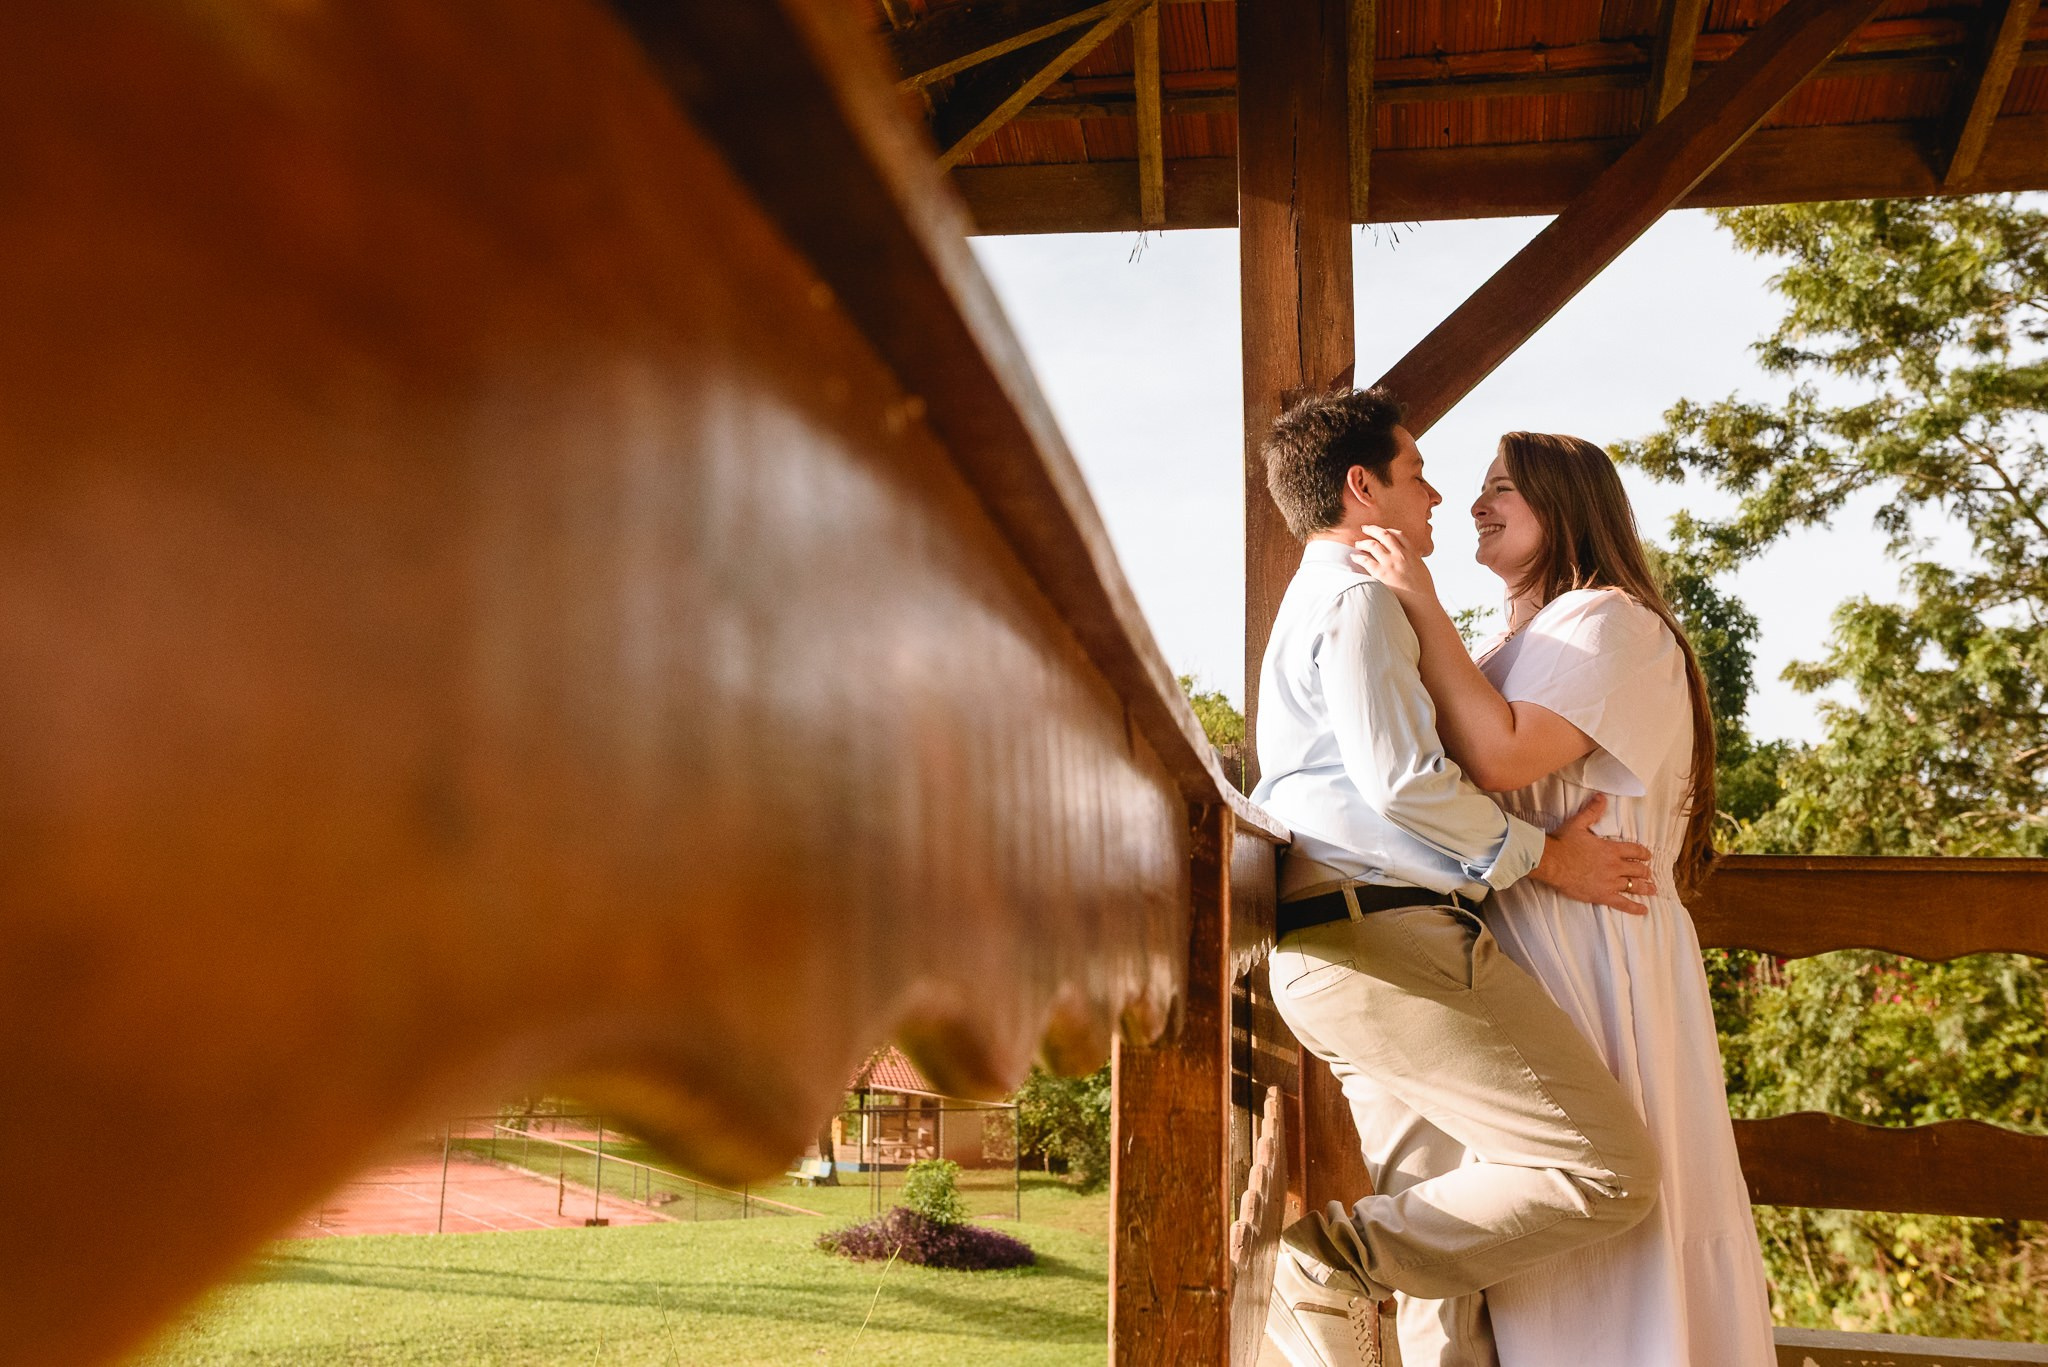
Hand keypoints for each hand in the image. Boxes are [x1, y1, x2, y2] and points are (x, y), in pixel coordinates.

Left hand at [1351, 525, 1435, 600]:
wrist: (1422, 603)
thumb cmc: (1423, 591)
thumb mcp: (1421, 570)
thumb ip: (1413, 562)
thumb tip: (1409, 561)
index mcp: (1412, 553)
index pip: (1399, 535)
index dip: (1388, 531)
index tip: (1382, 531)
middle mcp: (1400, 555)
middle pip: (1384, 535)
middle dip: (1372, 529)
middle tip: (1365, 528)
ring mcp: (1390, 563)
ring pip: (1372, 545)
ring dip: (1363, 542)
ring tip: (1357, 544)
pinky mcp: (1381, 573)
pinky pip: (1365, 560)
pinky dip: (1358, 557)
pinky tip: (1354, 557)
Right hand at [1529, 794, 1655, 914]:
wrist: (1550, 861)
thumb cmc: (1562, 842)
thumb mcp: (1578, 823)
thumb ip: (1592, 811)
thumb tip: (1601, 797)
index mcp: (1611, 849)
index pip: (1636, 851)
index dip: (1644, 853)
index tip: (1647, 856)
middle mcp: (1614, 866)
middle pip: (1638, 870)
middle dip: (1645, 871)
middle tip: (1649, 874)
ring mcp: (1610, 882)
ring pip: (1634, 886)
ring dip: (1646, 888)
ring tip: (1653, 889)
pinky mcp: (1602, 895)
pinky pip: (1623, 903)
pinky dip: (1635, 907)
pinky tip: (1643, 910)